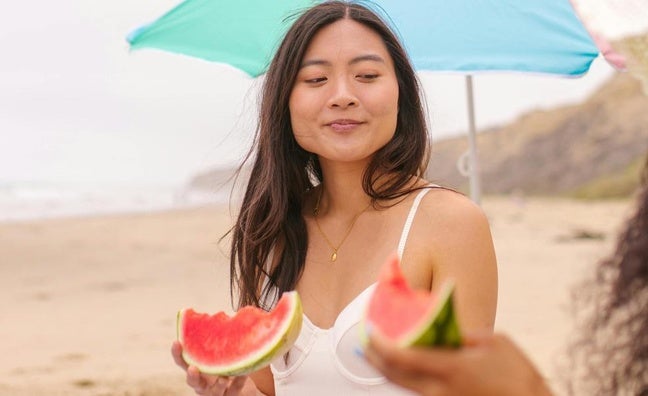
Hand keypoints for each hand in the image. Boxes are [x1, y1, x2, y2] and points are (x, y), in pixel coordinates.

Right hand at [172, 341, 255, 394]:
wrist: (245, 388)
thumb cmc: (228, 366)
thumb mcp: (221, 353)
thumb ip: (219, 340)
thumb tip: (222, 315)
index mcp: (198, 370)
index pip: (184, 362)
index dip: (178, 354)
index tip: (176, 342)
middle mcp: (204, 383)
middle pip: (193, 382)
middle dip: (192, 376)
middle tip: (193, 368)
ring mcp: (216, 392)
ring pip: (213, 392)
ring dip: (218, 385)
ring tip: (223, 377)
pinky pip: (235, 389)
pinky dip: (239, 381)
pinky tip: (244, 374)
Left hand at [363, 332, 553, 395]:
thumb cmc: (519, 373)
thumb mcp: (494, 343)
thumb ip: (462, 333)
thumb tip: (440, 326)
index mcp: (451, 369)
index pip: (402, 357)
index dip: (379, 344)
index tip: (368, 329)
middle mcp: (440, 390)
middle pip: (394, 375)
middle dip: (373, 357)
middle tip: (363, 340)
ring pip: (403, 385)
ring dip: (386, 367)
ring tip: (375, 350)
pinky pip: (417, 391)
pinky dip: (403, 376)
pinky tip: (400, 363)